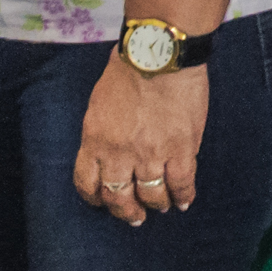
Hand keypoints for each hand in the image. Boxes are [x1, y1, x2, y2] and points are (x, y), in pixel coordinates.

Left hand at [75, 53, 207, 226]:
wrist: (160, 55)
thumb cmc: (129, 67)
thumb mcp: (100, 101)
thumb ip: (103, 128)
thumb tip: (111, 139)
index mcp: (95, 141)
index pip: (87, 183)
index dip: (95, 198)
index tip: (103, 201)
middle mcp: (118, 154)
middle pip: (118, 197)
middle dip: (126, 210)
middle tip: (134, 215)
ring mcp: (151, 155)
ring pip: (151, 194)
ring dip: (156, 204)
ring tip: (161, 207)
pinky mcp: (180, 149)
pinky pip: (181, 183)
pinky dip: (183, 196)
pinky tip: (184, 201)